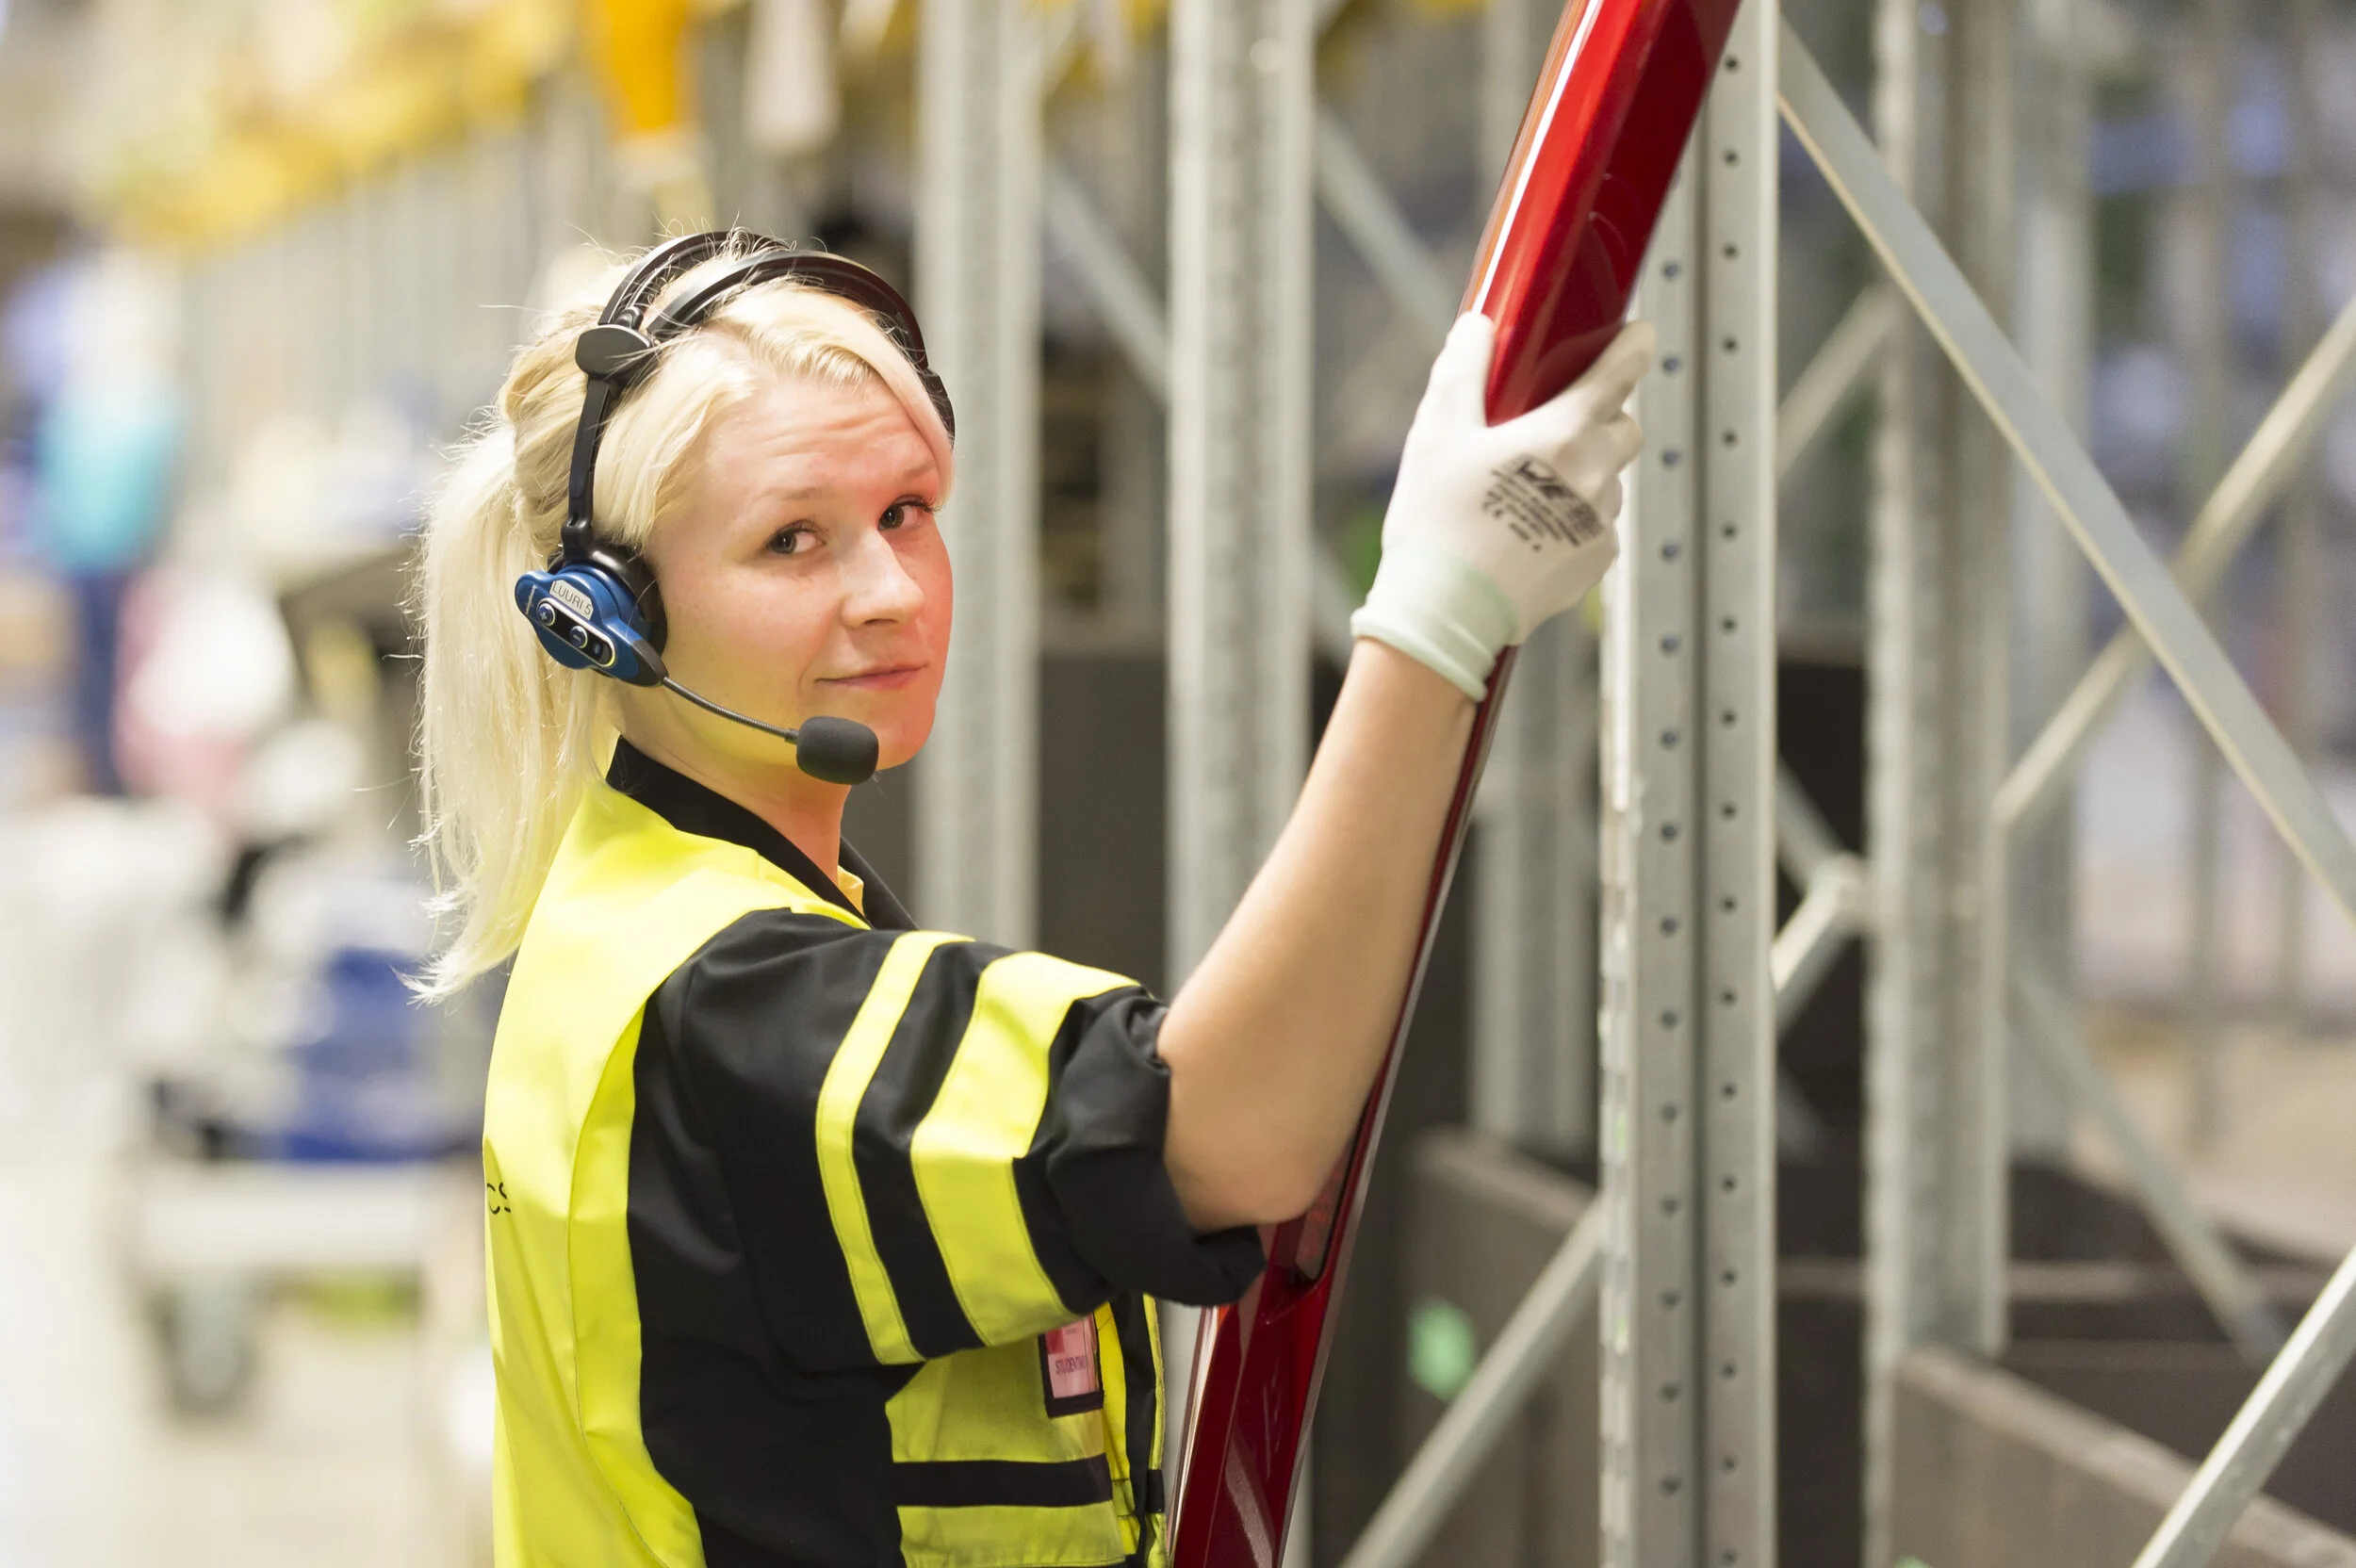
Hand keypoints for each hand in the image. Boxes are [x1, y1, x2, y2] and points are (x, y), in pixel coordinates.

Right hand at [1350, 314, 1653, 698]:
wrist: (1444, 613)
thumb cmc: (1436, 521)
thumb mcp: (1437, 434)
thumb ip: (1462, 371)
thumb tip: (1477, 325)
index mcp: (1563, 433)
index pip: (1620, 374)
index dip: (1633, 347)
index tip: (1640, 335)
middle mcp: (1595, 476)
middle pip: (1627, 428)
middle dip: (1605, 417)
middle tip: (1558, 425)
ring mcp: (1599, 524)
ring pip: (1610, 481)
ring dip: (1585, 473)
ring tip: (1528, 491)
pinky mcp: (1593, 564)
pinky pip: (1598, 527)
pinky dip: (1575, 520)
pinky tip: (1529, 533)